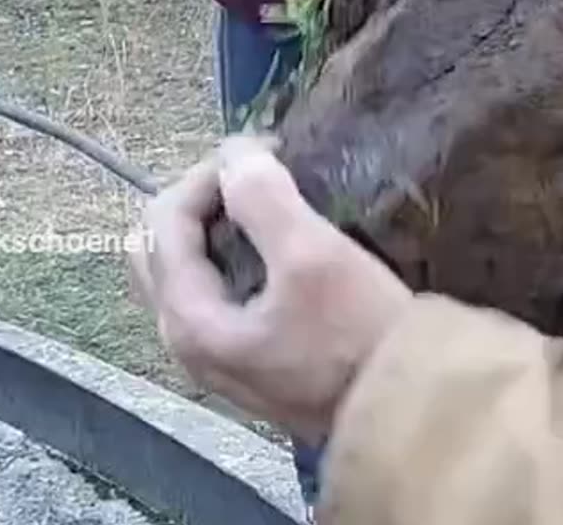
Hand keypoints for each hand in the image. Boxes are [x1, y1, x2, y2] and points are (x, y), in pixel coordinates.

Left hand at [129, 137, 412, 439]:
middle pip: (158, 246)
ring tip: (269, 205)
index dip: (211, 173)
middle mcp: (186, 341)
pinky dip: (231, 259)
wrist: (404, 411)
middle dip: (200, 199)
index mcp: (188, 318)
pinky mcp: (247, 360)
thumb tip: (235, 156)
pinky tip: (277, 247)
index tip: (268, 150)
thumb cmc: (360, 336)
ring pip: (186, 270)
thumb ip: (263, 198)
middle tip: (257, 176)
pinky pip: (214, 293)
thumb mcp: (314, 256)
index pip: (166, 218)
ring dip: (216, 228)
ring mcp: (214, 356)